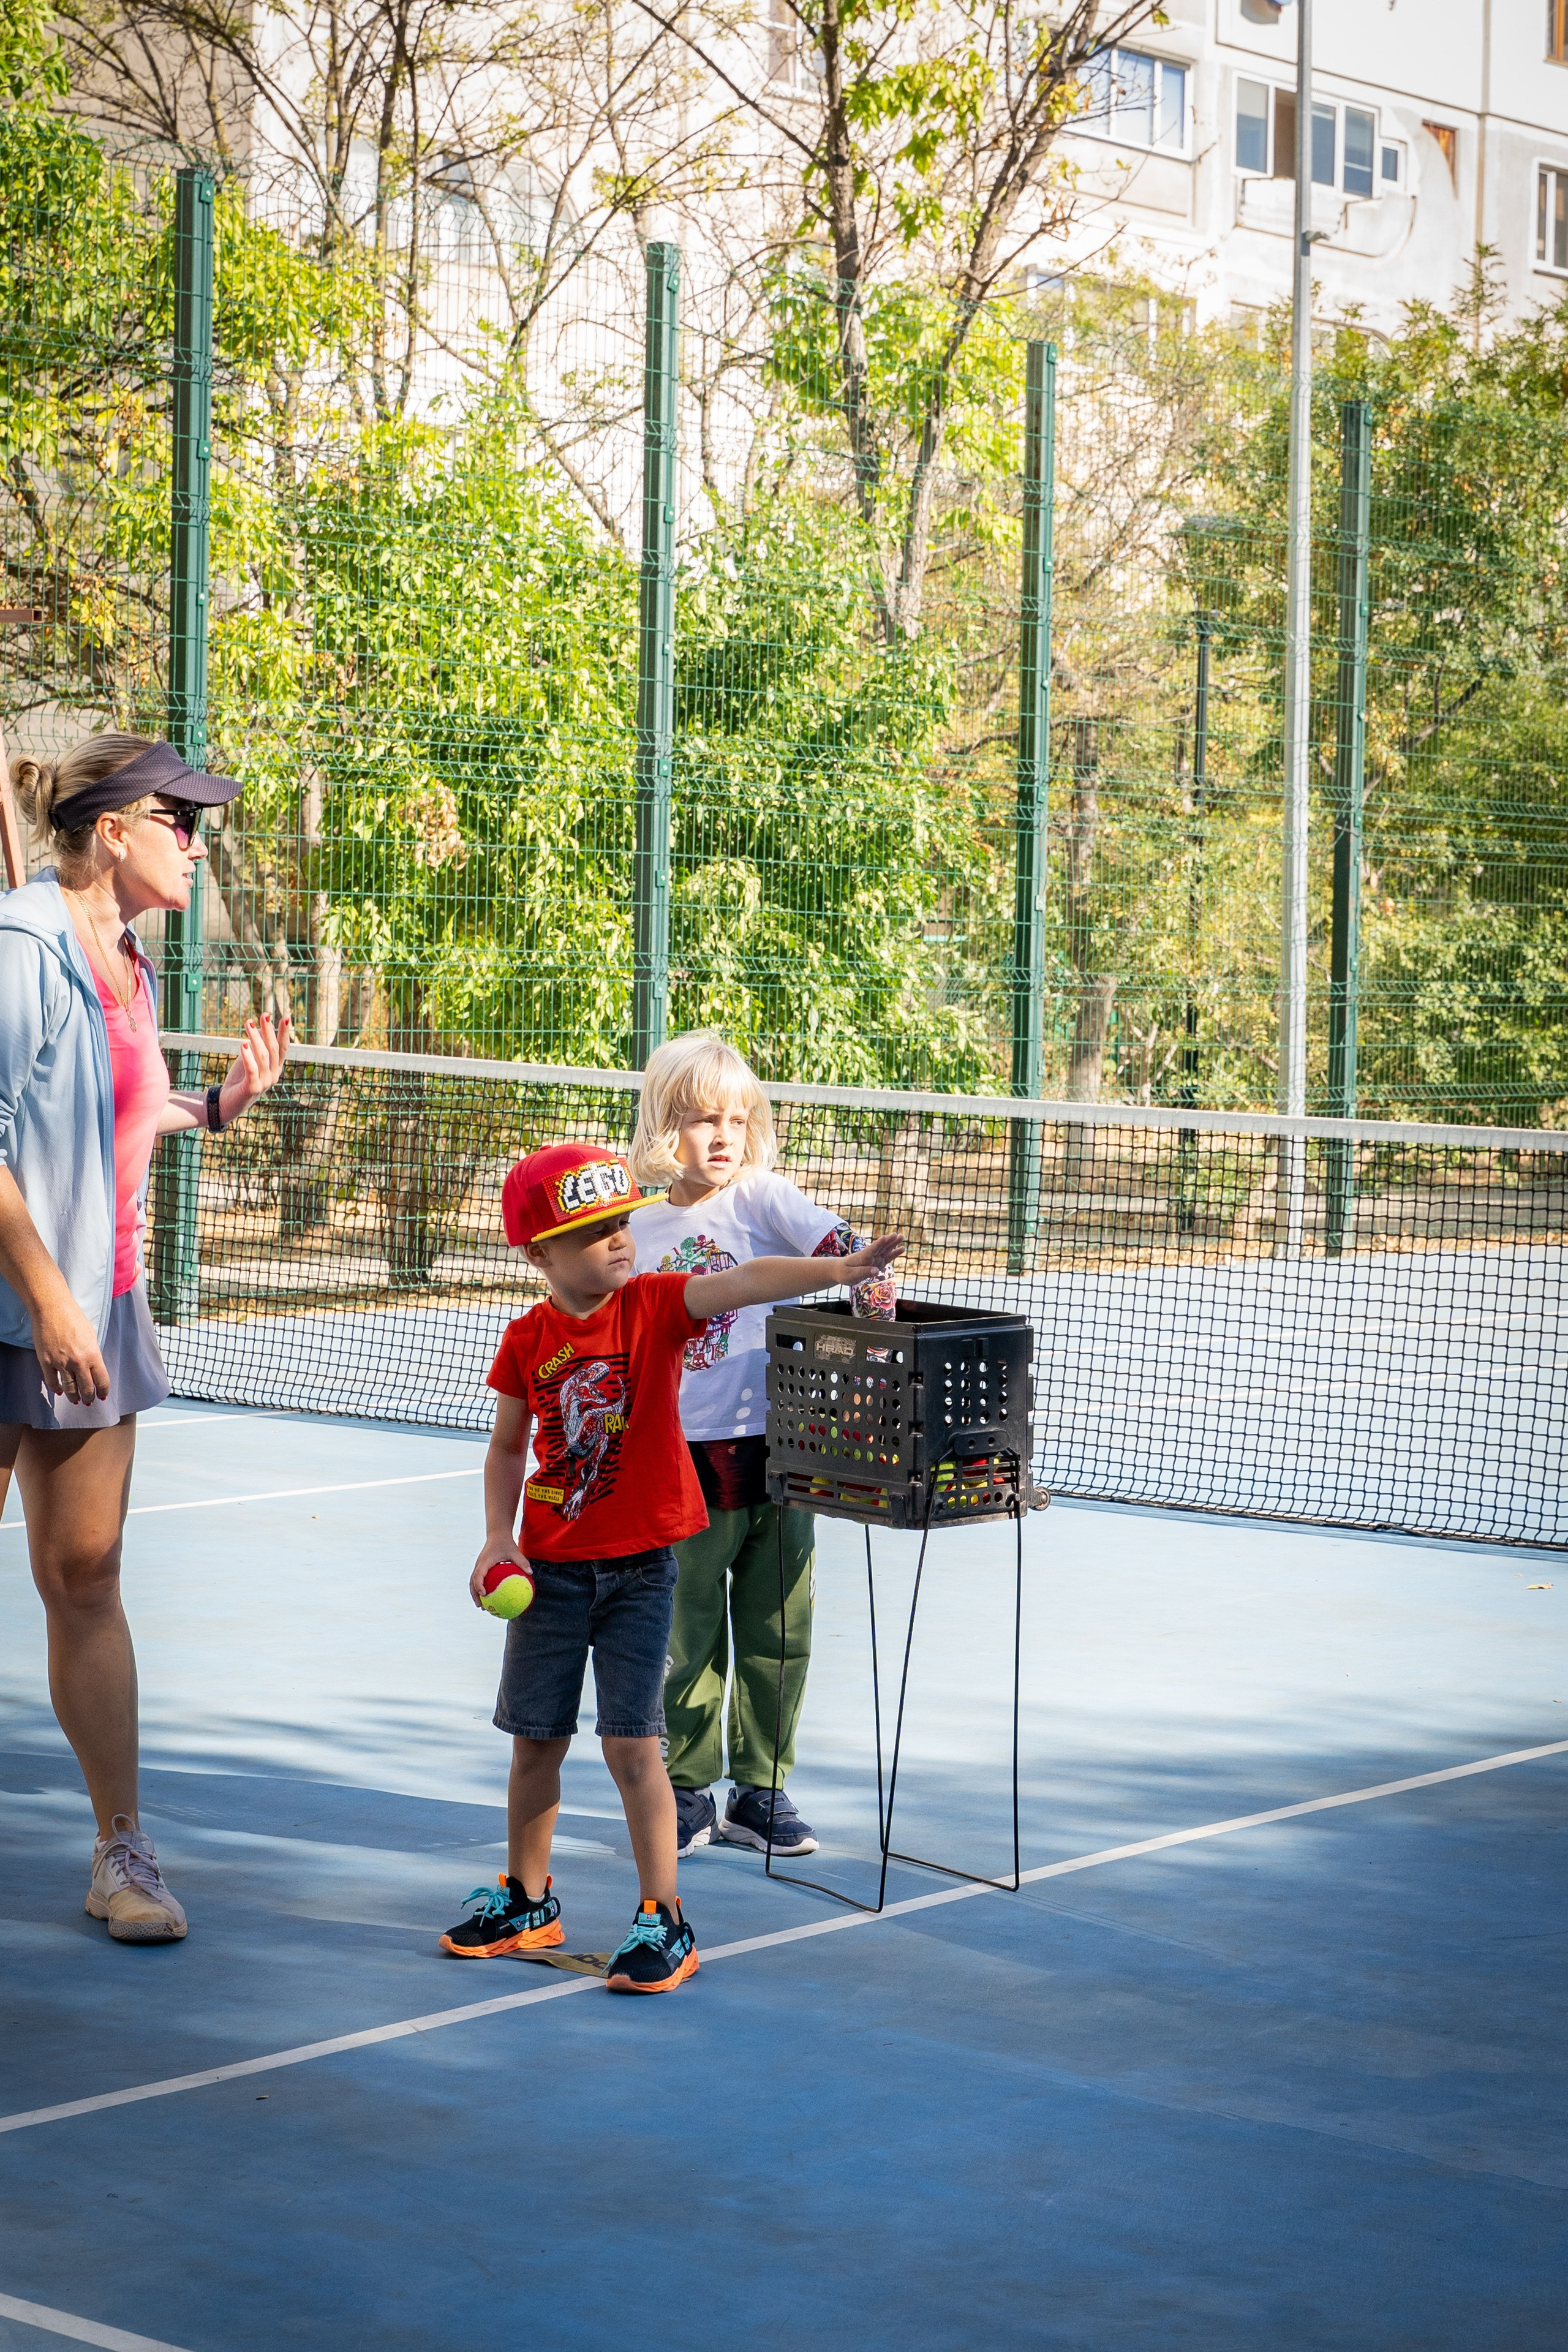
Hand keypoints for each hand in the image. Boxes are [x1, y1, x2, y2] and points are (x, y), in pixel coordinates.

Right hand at [32, 1287, 110, 1404]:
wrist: (52, 1309)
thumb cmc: (74, 1318)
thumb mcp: (91, 1335)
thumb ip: (93, 1352)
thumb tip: (92, 1366)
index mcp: (93, 1355)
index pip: (102, 1381)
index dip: (103, 1391)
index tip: (102, 1396)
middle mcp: (78, 1362)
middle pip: (86, 1388)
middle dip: (89, 1397)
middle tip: (88, 1401)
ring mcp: (61, 1363)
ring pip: (69, 1388)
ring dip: (73, 1397)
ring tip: (76, 1401)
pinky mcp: (46, 1362)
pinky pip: (52, 1381)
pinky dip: (56, 1388)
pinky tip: (59, 1391)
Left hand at [218, 1013, 289, 1124]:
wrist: (228, 1102)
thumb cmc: (240, 1078)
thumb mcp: (250, 1059)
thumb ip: (257, 1047)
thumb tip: (260, 1027)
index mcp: (276, 1068)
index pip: (283, 1047)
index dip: (285, 1033)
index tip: (286, 1017)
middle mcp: (274, 1075)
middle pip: (273, 1049)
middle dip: (269, 1030)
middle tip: (264, 1015)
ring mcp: (265, 1082)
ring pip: (262, 1056)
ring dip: (255, 1037)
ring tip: (248, 1023)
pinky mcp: (252, 1088)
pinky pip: (252, 1069)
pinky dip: (248, 1056)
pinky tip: (243, 1044)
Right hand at [470, 1538, 528, 1608]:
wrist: (497, 1534)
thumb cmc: (506, 1543)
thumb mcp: (515, 1551)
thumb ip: (522, 1562)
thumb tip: (531, 1573)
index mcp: (485, 1562)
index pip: (478, 1575)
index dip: (479, 1585)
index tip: (484, 1594)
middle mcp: (479, 1564)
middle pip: (472, 1582)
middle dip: (475, 1595)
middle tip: (481, 1606)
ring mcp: (478, 1566)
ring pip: (473, 1582)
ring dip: (476, 1593)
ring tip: (482, 1606)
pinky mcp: (481, 1567)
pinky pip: (479, 1579)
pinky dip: (480, 1588)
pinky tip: (489, 1597)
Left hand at [838, 1232, 904, 1284]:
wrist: (840, 1271)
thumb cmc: (844, 1273)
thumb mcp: (851, 1274)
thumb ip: (863, 1272)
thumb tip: (877, 1271)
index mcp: (862, 1257)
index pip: (871, 1249)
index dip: (878, 1243)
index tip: (885, 1237)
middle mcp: (870, 1256)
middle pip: (880, 1247)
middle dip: (889, 1241)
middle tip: (897, 1234)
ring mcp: (874, 1259)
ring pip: (885, 1250)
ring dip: (893, 1243)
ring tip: (902, 1236)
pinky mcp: (878, 1263)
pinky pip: (888, 1258)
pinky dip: (894, 1253)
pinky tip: (902, 1248)